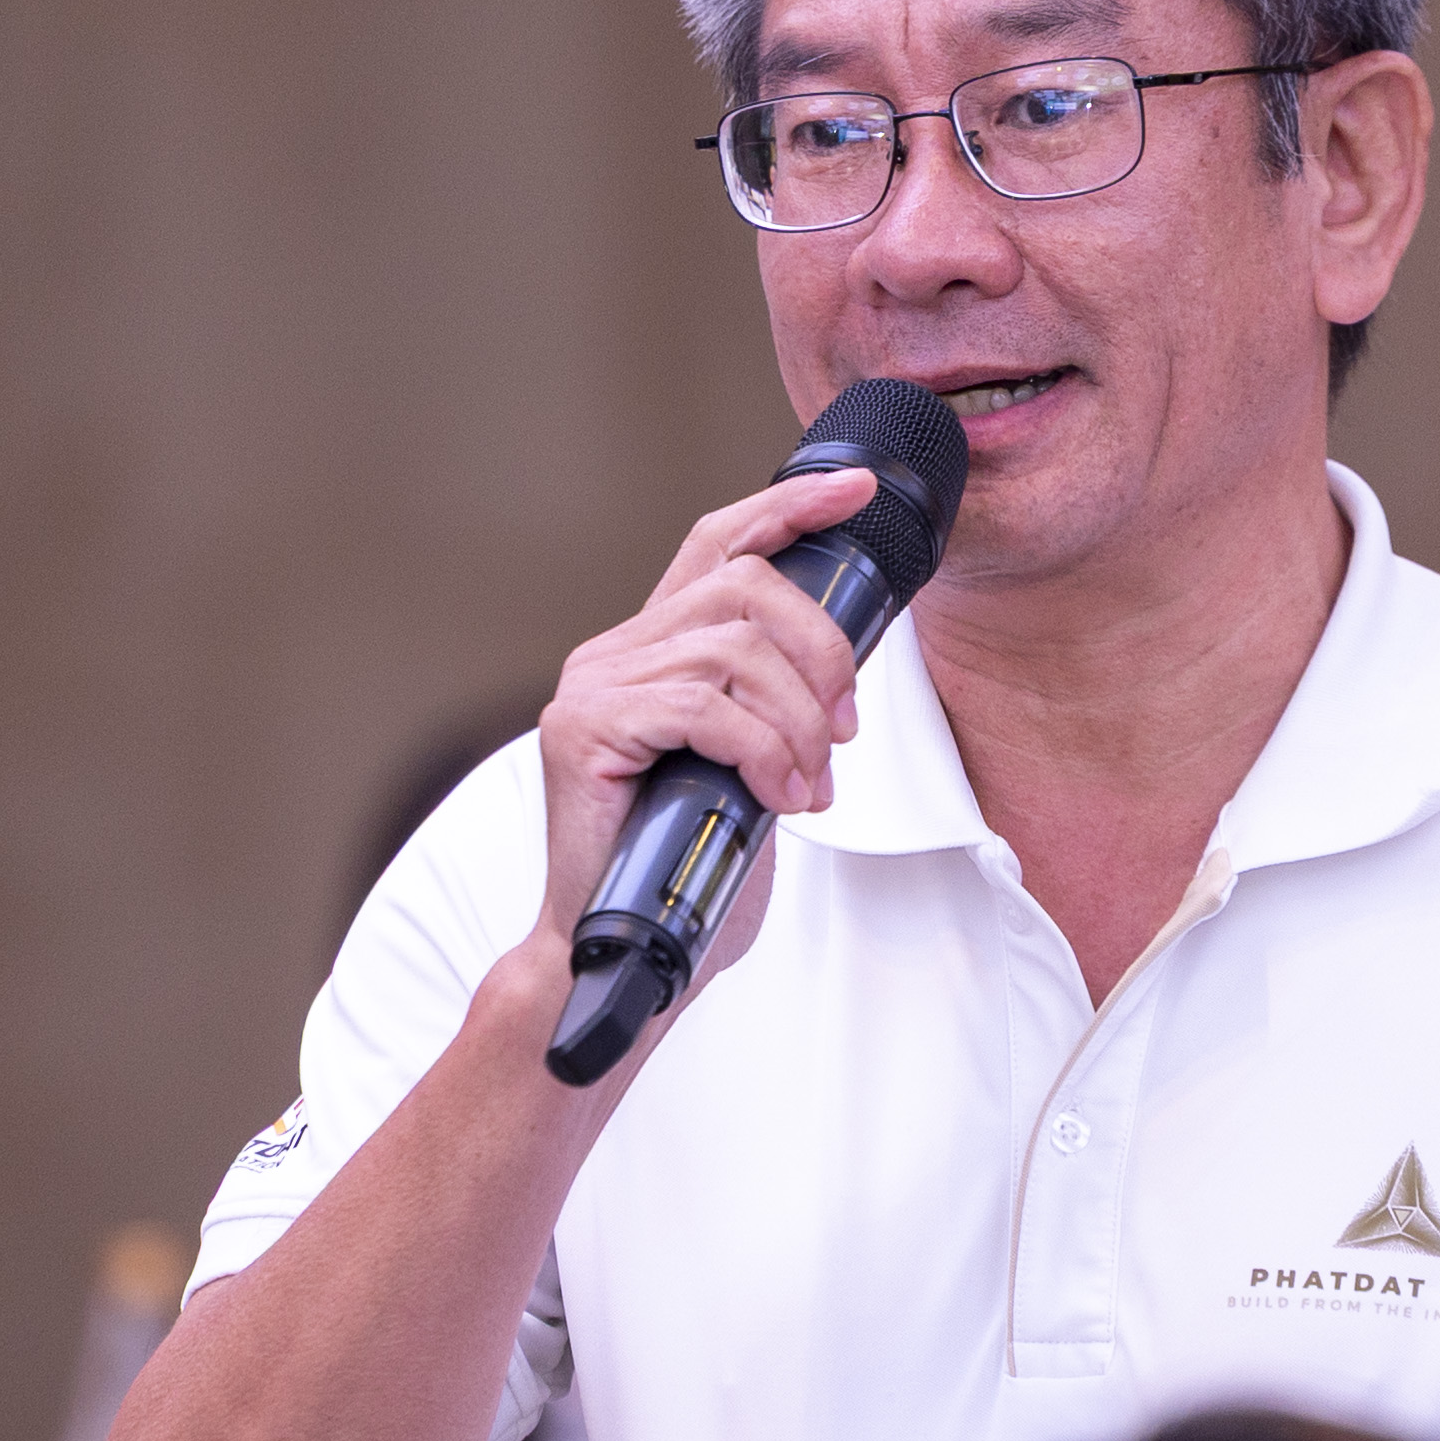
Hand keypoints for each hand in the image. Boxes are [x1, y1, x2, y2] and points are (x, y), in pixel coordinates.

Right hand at [525, 467, 884, 979]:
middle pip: (744, 590)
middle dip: (820, 652)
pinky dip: (762, 749)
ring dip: (797, 719)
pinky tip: (777, 796)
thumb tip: (837, 679)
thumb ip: (768, 707)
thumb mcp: (745, 767)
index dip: (788, 509)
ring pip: (733, 649)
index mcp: (649, 648)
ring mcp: (592, 686)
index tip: (854, 491)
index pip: (717, 546)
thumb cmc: (683, 867)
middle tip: (844, 732)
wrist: (620, 949)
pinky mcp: (585, 730)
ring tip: (808, 784)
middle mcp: (613, 652)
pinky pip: (704, 706)